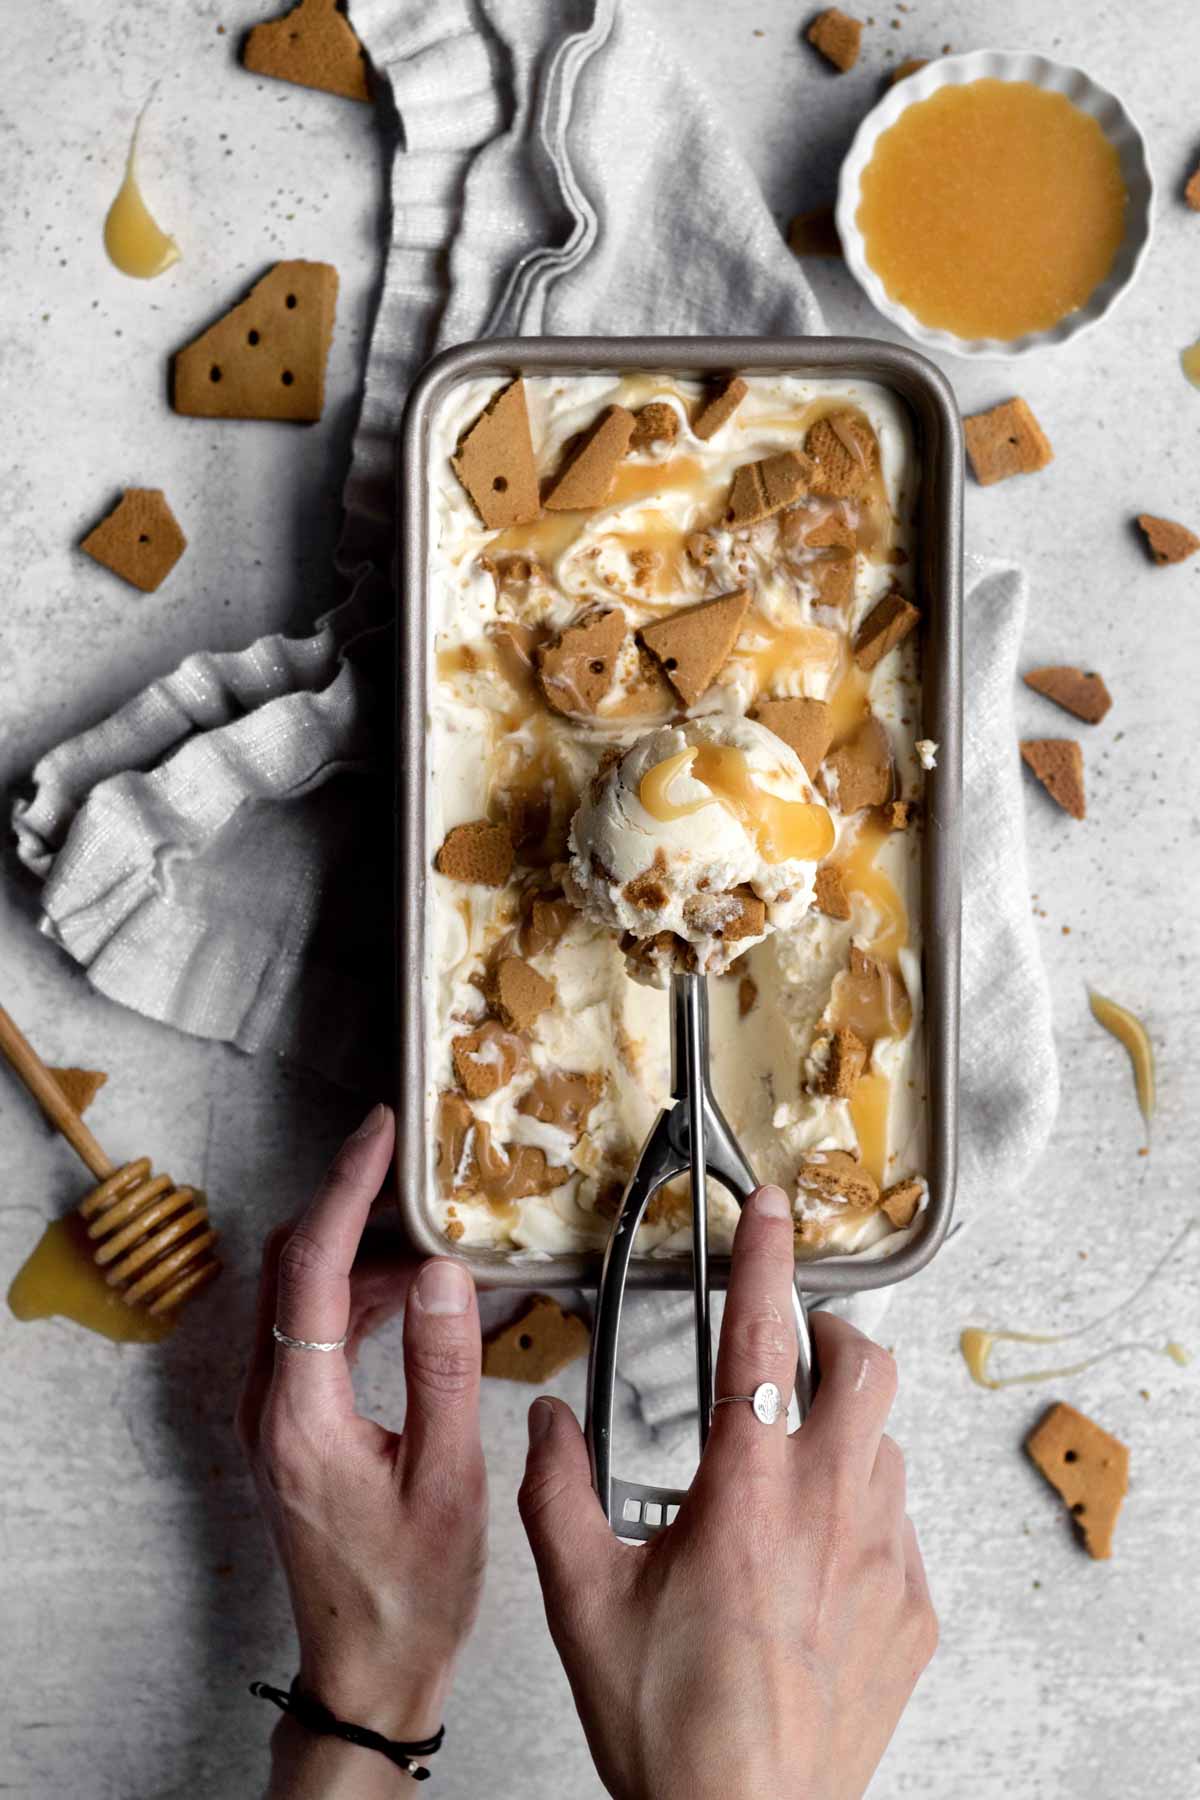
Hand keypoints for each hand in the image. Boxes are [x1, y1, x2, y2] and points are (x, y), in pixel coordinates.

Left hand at [237, 1103, 485, 1796]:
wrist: (369, 1670)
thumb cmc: (413, 1590)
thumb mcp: (450, 1478)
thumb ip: (445, 1367)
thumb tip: (446, 1270)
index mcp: (303, 1412)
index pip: (313, 1267)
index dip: (348, 1189)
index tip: (382, 1133)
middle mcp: (271, 1404)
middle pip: (295, 1267)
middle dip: (352, 1206)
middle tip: (413, 1167)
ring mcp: (274, 1416)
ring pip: (303, 1296)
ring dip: (364, 1256)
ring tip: (437, 1237)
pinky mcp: (291, 1427)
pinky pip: (315, 1332)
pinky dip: (362, 1298)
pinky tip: (420, 1300)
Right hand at [519, 1184, 936, 1799]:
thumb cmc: (669, 1726)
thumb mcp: (582, 1601)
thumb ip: (556, 1495)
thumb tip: (547, 1423)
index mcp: (747, 1491)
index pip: (761, 1339)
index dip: (768, 1259)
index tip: (774, 1210)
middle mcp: (828, 1510)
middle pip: (866, 1367)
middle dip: (832, 1332)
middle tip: (792, 1344)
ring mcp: (883, 1561)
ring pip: (885, 1444)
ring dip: (843, 1428)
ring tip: (789, 1461)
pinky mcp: (911, 1613)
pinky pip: (898, 1526)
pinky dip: (861, 1510)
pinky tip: (814, 1556)